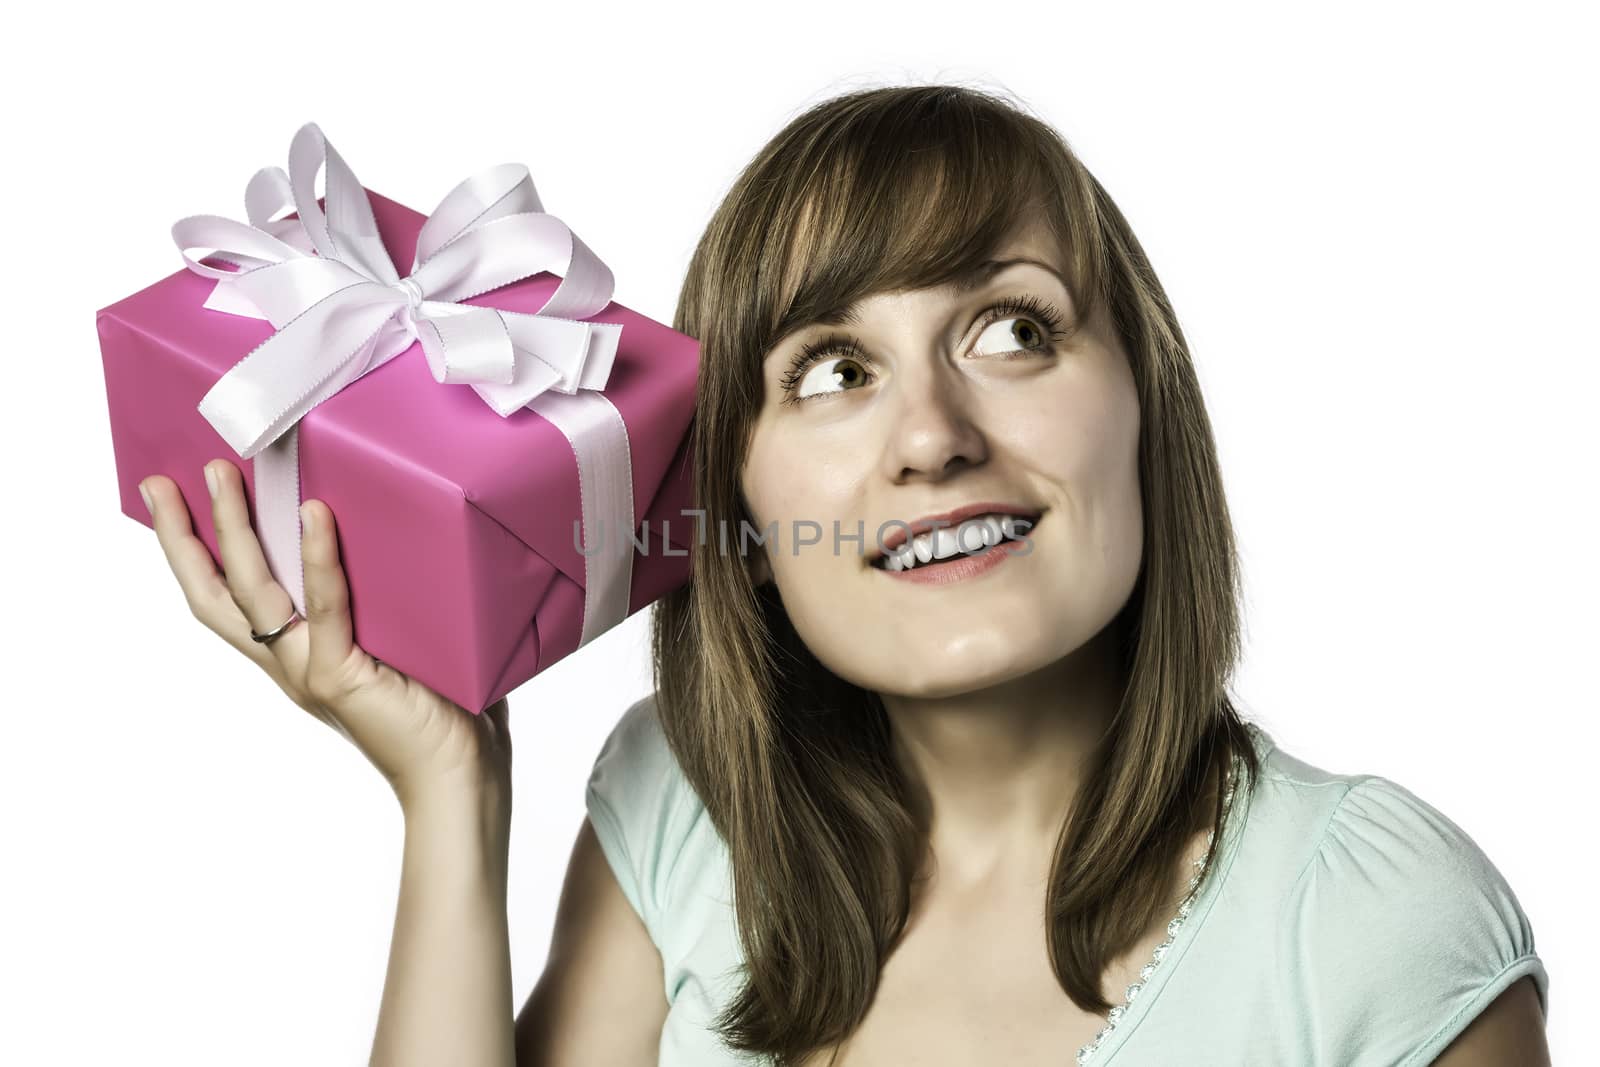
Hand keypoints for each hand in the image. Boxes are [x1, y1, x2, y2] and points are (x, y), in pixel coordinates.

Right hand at [139, 459, 511, 813]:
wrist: (459, 776)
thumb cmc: (445, 709)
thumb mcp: (402, 640)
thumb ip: (384, 597)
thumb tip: (402, 529)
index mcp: (299, 656)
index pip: (232, 598)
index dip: (196, 553)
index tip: (170, 503)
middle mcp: (292, 663)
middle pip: (218, 592)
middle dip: (185, 535)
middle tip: (163, 479)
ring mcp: (310, 669)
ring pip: (255, 590)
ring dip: (235, 528)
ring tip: (221, 473)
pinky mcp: (341, 676)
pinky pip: (325, 606)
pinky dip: (318, 559)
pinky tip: (313, 513)